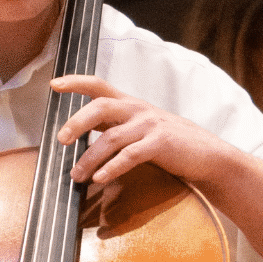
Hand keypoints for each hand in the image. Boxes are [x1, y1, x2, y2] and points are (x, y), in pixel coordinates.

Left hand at [52, 74, 227, 189]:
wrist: (207, 155)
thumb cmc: (170, 145)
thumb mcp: (141, 129)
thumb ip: (115, 127)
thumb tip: (82, 136)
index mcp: (131, 104)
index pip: (99, 86)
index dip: (76, 82)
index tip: (54, 84)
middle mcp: (138, 110)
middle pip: (100, 107)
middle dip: (76, 122)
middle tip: (61, 140)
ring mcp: (150, 126)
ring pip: (111, 138)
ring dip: (90, 158)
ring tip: (76, 175)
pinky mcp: (160, 144)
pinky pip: (130, 155)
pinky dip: (112, 168)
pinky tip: (100, 179)